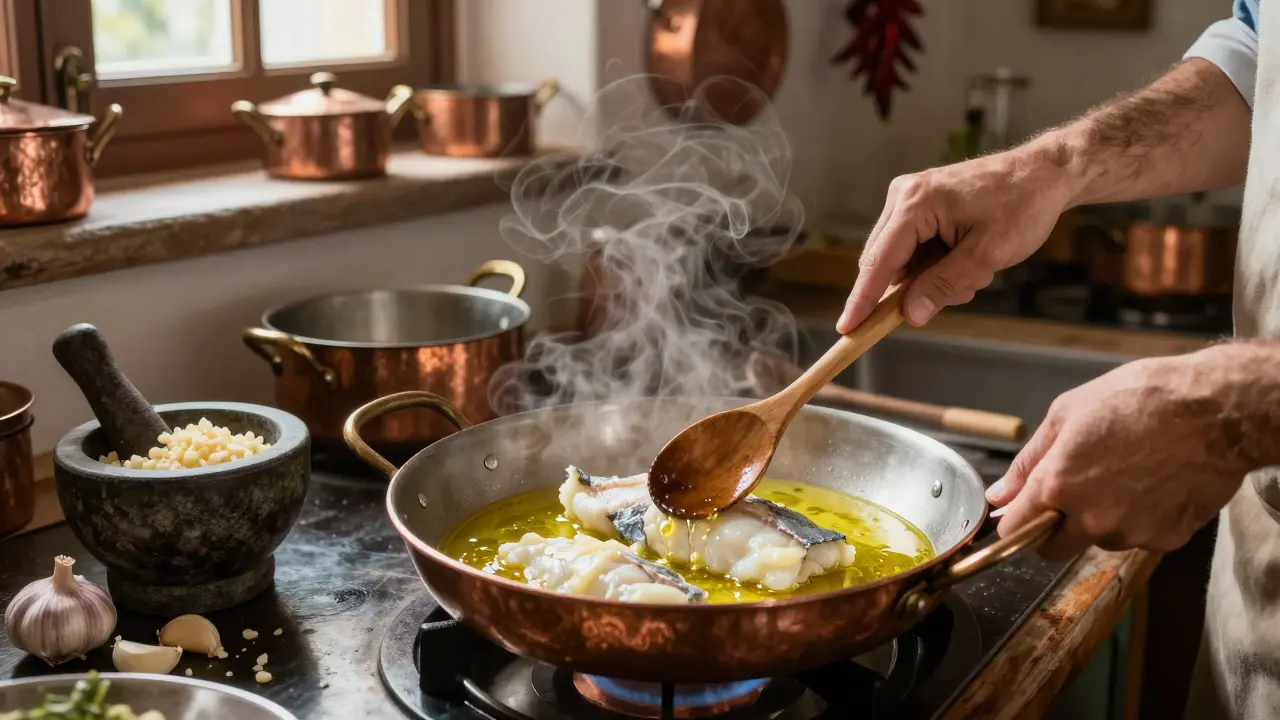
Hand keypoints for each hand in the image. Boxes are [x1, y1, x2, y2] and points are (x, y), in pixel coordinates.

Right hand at [837, 142, 1078, 332]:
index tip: (847, 329)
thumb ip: (943, 285)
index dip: (863, 300)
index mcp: (916, 202)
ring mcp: (910, 199)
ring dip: (931, 277)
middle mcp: (904, 196)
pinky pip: (914, 248)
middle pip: (885, 261)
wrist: (1045, 173)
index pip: (879, 261)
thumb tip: (909, 315)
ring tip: (975, 272)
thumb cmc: (1022, 205)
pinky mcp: (920, 205)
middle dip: (914, 288)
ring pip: (901, 259)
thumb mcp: (987, 255)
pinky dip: (936, 265)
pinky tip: (967, 260)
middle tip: (960, 291)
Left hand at [988, 345, 1271, 560]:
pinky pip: (1139, 537)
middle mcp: (1093, 518)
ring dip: (1100, 520)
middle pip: (1054, 549)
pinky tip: (1152, 484)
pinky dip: (1139, 518)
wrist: (1215, 409)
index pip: (1015, 531)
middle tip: (1070, 494)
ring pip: (1099, 540)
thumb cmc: (1141, 399)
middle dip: (1052, 529)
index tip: (1017, 513)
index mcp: (1060, 485)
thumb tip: (1001, 493)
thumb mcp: (1067, 413)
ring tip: (1123, 475)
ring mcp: (1132, 532)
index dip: (1012, 522)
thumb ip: (1028, 461)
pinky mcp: (1167, 539)